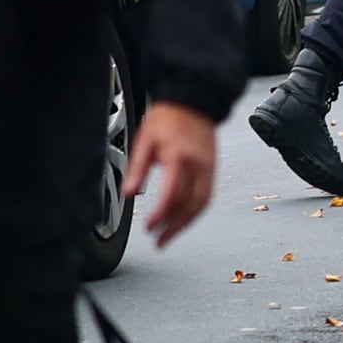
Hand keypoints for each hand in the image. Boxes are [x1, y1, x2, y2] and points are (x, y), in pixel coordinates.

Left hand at [130, 102, 219, 244]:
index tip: (149, 228)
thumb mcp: (145, 141)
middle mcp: (198, 166)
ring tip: (169, 237)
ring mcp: (209, 169)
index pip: (172, 194)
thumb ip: (138, 169)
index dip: (161, 215)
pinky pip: (207, 197)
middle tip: (159, 242)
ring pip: (201, 205)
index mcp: (180, 158)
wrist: (193, 100)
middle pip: (190, 206)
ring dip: (185, 225)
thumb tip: (129, 192)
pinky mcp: (212, 170)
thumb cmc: (168, 118)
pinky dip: (195, 213)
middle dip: (174, 228)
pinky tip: (183, 220)